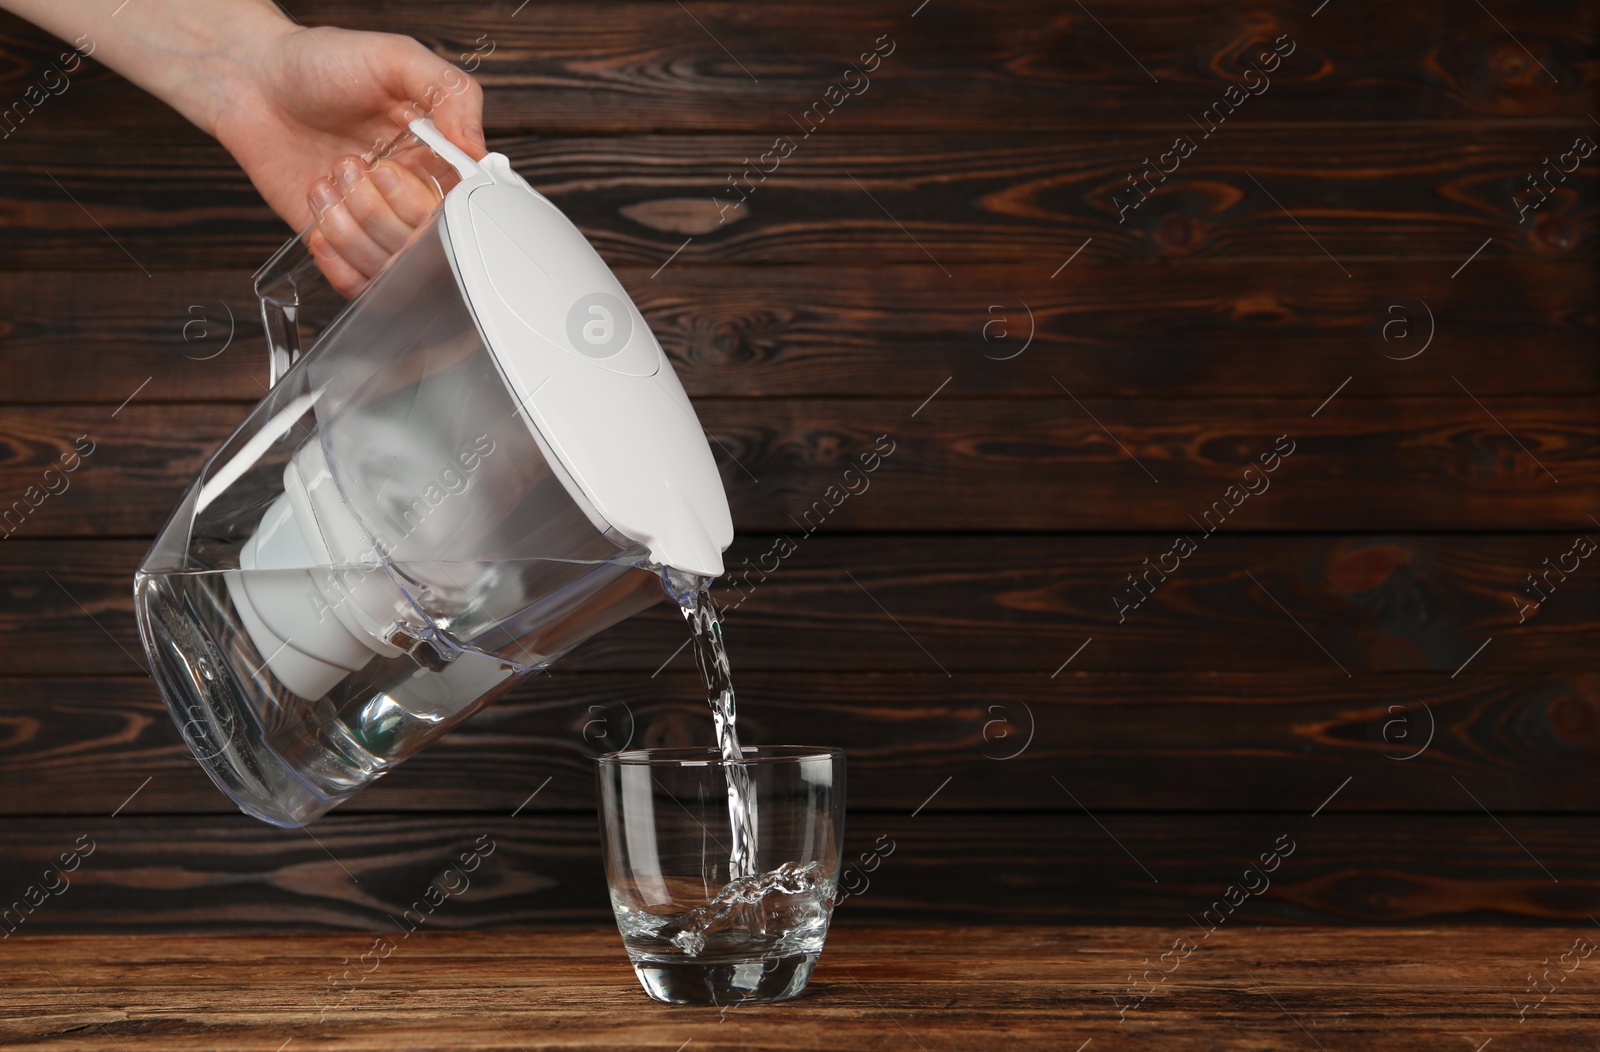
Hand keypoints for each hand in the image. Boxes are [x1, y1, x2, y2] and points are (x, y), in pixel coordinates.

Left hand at [209, 21, 485, 296]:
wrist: (251, 82)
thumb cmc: (319, 62)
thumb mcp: (395, 57)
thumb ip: (451, 91)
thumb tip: (477, 148)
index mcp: (440, 158)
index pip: (463, 210)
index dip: (430, 202)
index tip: (393, 170)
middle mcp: (414, 196)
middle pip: (427, 245)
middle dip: (380, 208)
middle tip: (352, 163)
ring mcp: (377, 224)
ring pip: (391, 267)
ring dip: (352, 226)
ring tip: (329, 179)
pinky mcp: (341, 244)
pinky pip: (359, 283)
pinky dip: (339, 259)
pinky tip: (322, 216)